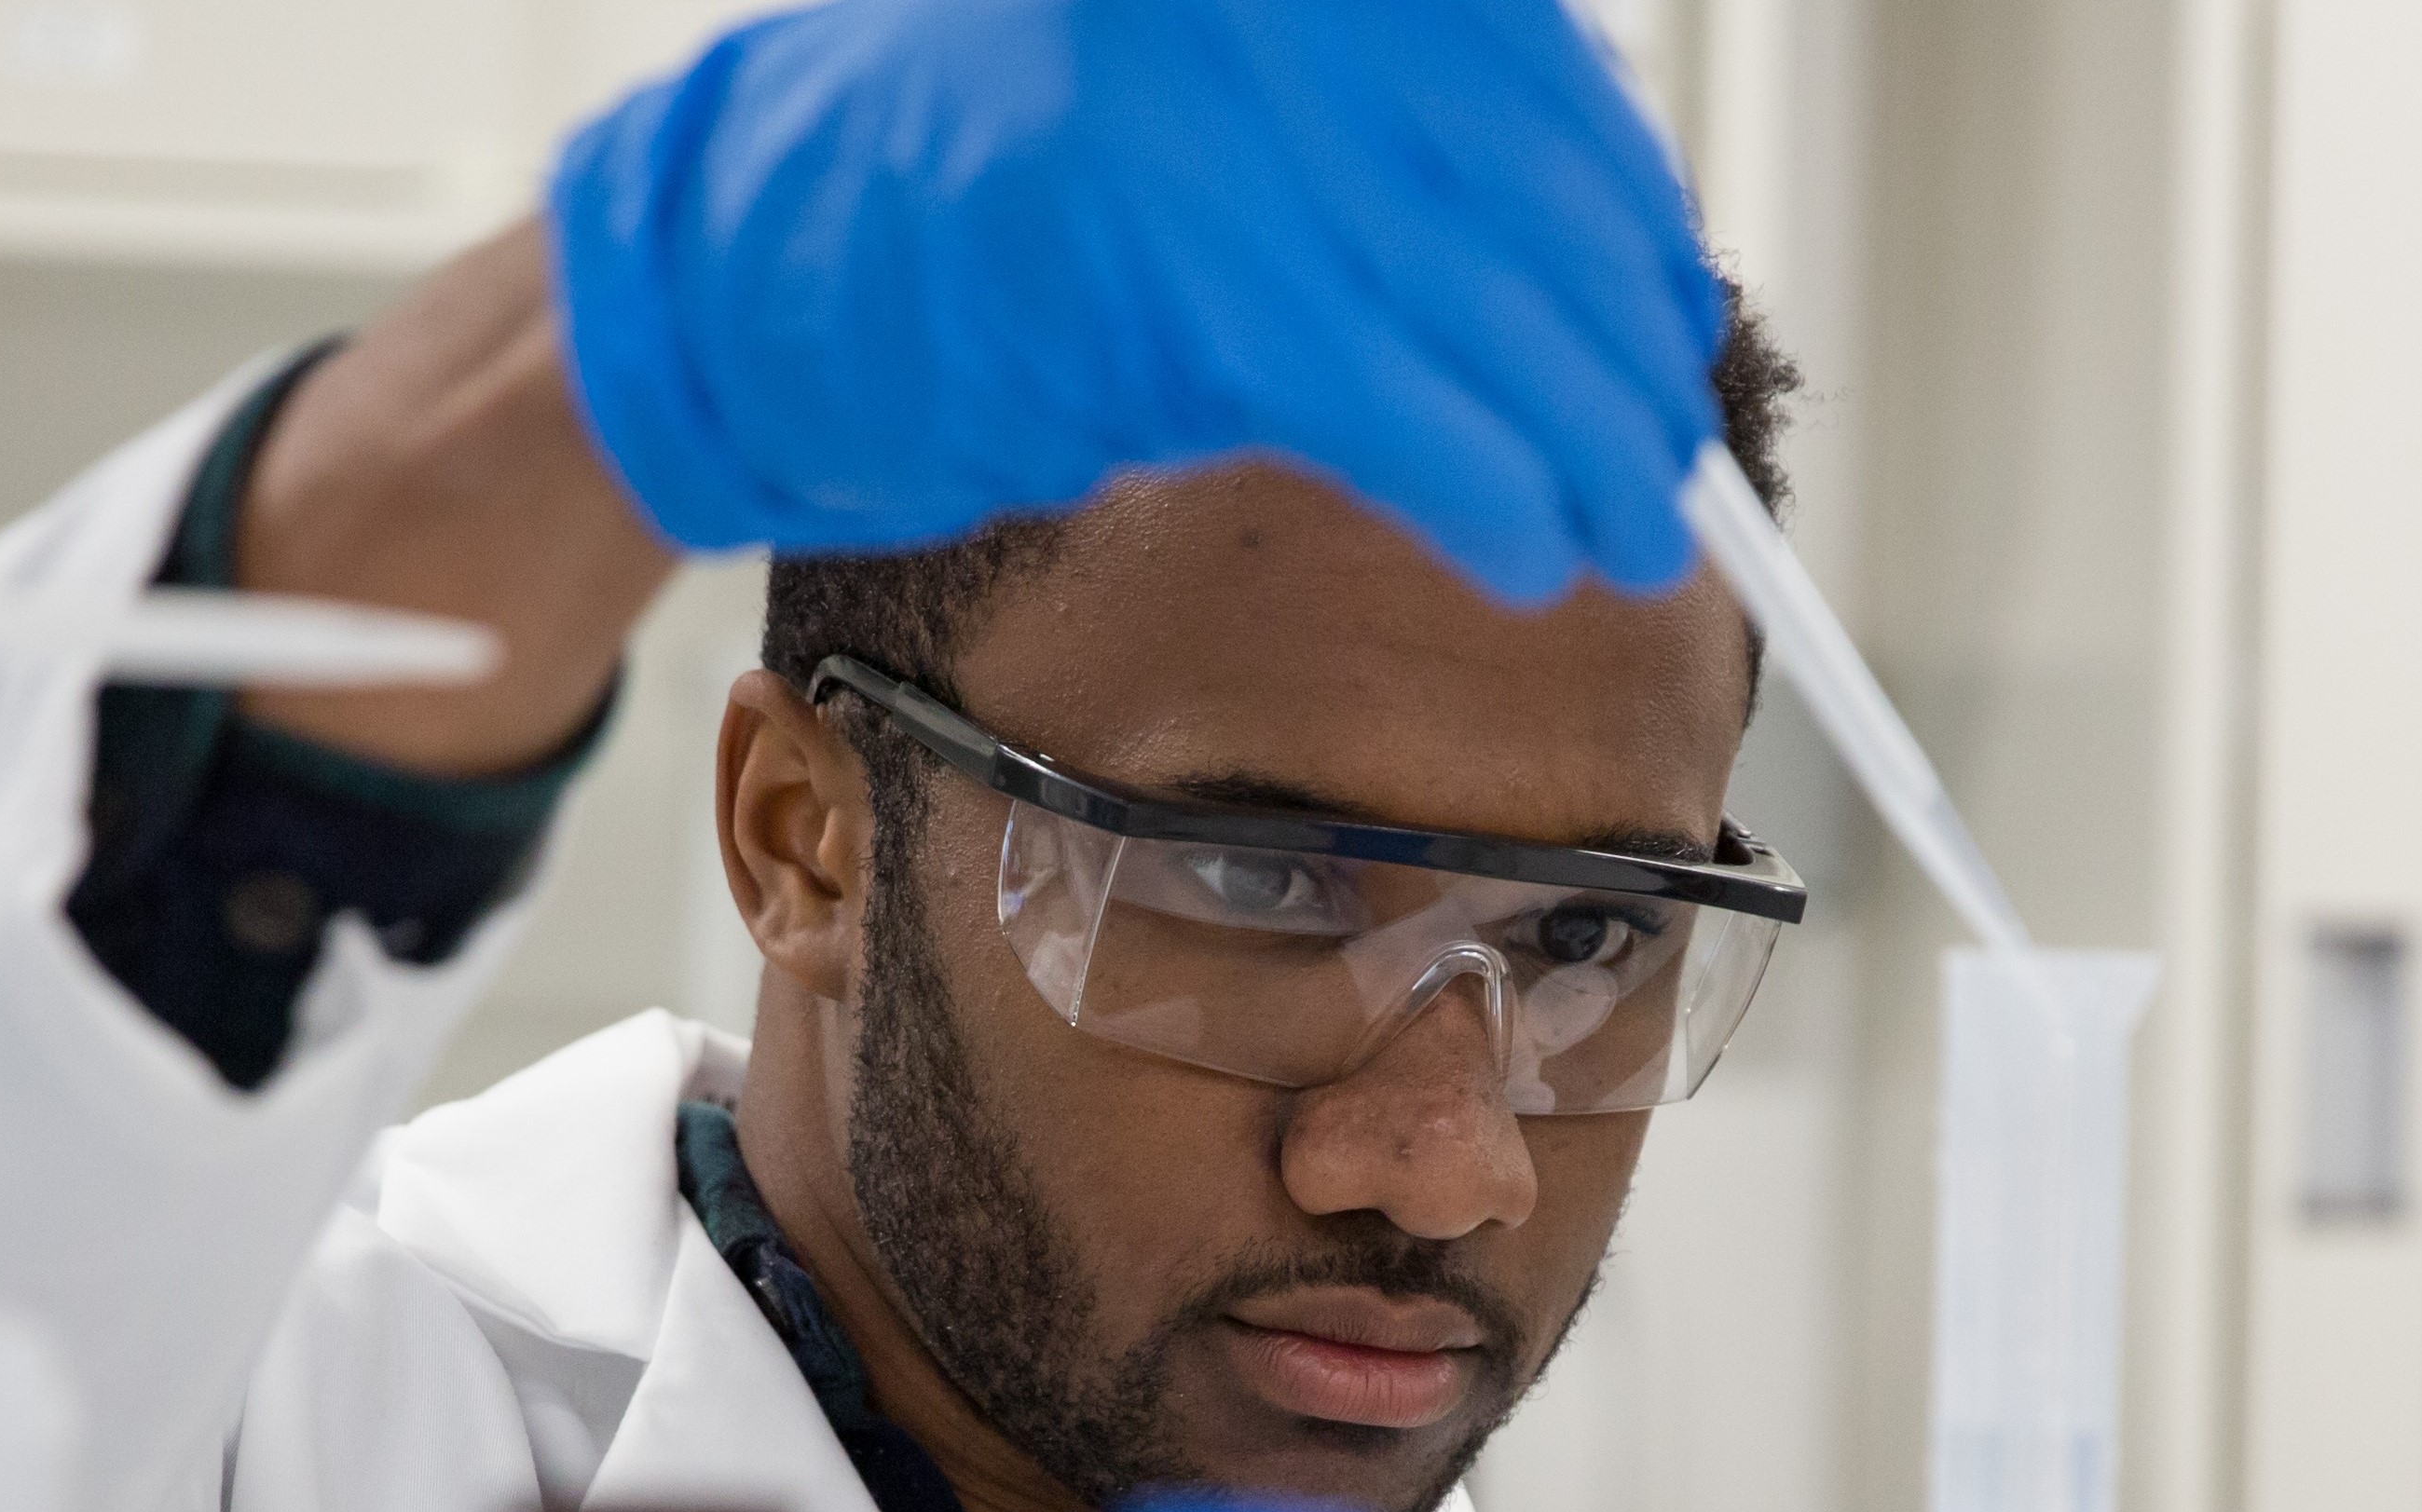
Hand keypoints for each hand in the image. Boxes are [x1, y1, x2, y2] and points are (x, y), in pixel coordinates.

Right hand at [542, 0, 1724, 605]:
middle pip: (1537, 203)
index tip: (1667, 304)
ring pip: (1502, 319)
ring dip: (1590, 447)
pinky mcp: (1205, 303)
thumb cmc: (958, 190)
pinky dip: (1499, 498)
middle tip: (1660, 449)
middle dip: (1622, 348)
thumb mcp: (1188, 88)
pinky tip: (1527, 550)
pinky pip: (1417, 421)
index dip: (1624, 213)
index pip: (1535, 81)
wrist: (755, 271)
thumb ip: (1360, 121)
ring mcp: (1239, 149)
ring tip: (1623, 524)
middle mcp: (1276, 24)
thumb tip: (1583, 243)